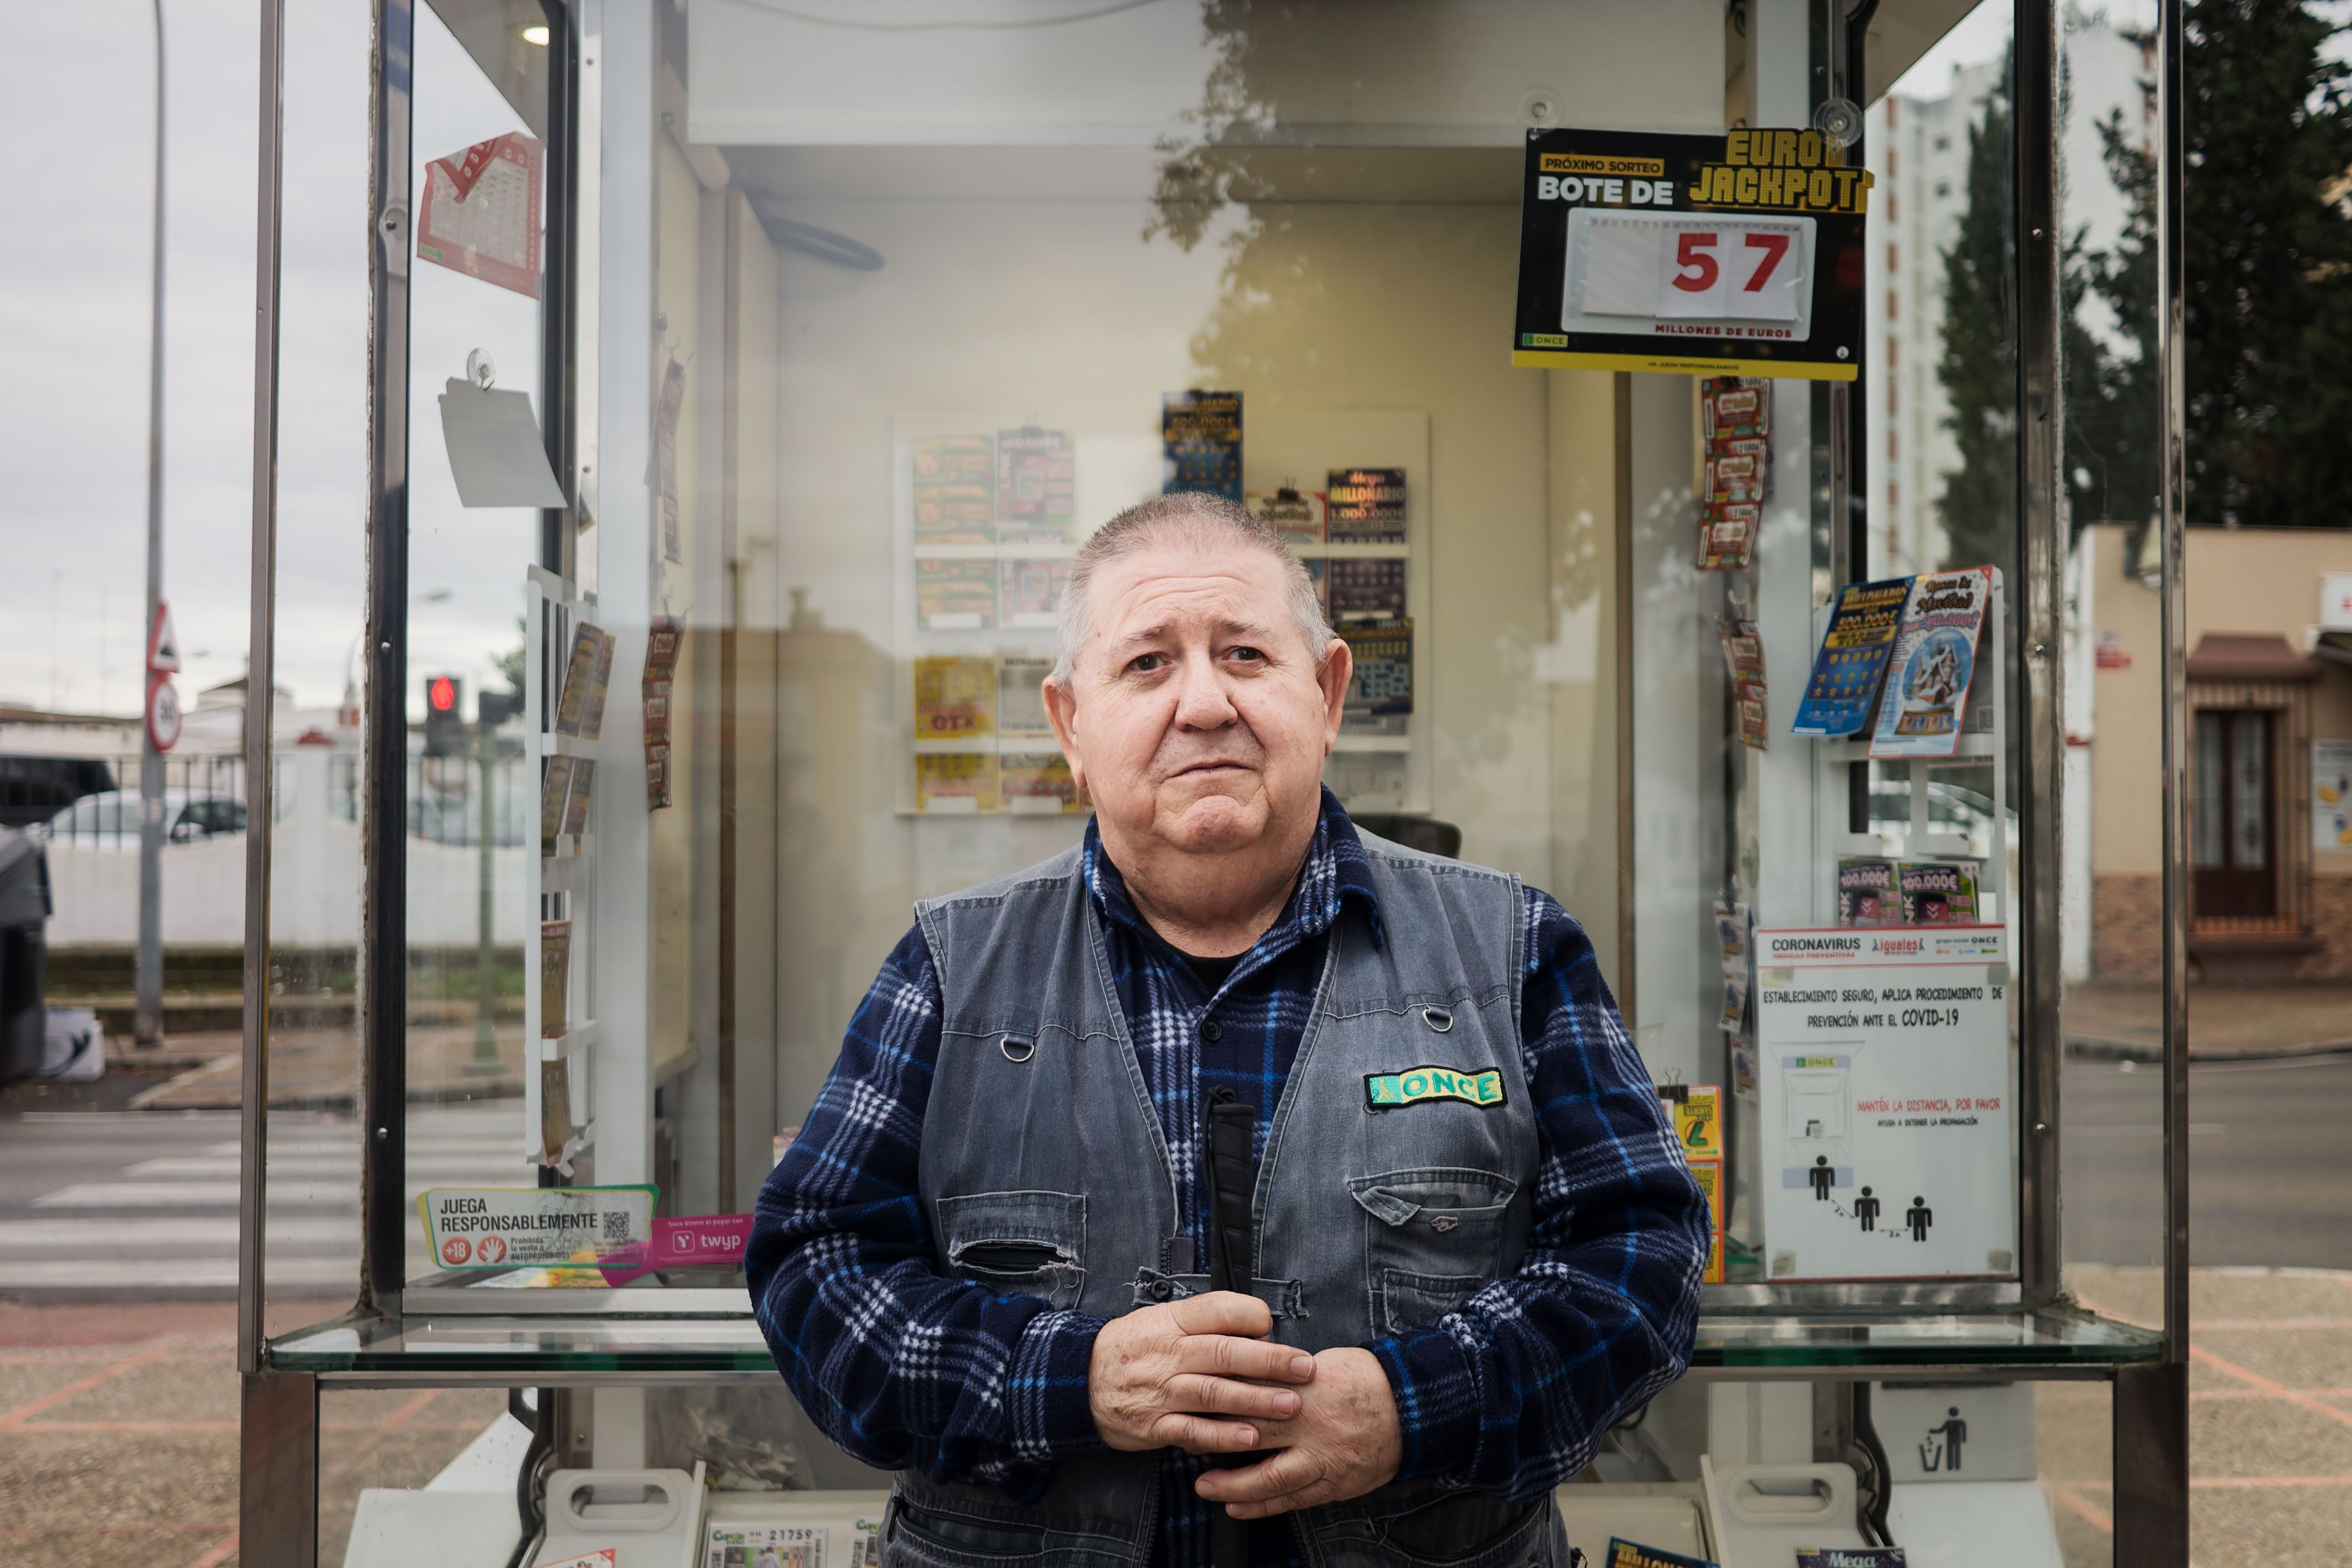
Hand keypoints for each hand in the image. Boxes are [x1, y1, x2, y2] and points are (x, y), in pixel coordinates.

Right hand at [1088, 1291, 1316, 1454]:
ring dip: (1255, 1401)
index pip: (1217, 1309)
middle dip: (1270, 1362)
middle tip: (1304, 1368)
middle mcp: (1169, 1354)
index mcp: (1174, 1322)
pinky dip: (1222, 1436)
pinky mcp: (1155, 1425)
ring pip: (1214, 1394)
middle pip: (1225, 1353)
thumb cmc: (1134, 1347)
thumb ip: (1206, 1322)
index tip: (1273, 1327)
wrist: (1078, 1381)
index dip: (1250, 1316)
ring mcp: (1161, 1391)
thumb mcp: (1162, 1319)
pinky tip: (1250, 1439)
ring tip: (1289, 1405)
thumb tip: (1259, 1331)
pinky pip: (1193, 1431)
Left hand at [1192, 1347, 1401, 1518]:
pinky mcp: (1334, 1482)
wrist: (1411, 1408)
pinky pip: (1293, 1500)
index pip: (1251, 1395)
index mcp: (1304, 1389)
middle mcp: (1309, 1426)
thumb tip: (1250, 1373)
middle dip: (1214, 1444)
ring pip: (1269, 1479)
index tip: (1193, 1403)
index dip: (1218, 1402)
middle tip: (1185, 1445)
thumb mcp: (1322, 1363)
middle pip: (1251, 1437)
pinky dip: (1263, 1506)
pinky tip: (1240, 1507)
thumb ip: (1286, 1374)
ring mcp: (1322, 1459)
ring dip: (1233, 1486)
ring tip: (1206, 1488)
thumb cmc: (1366, 1379)